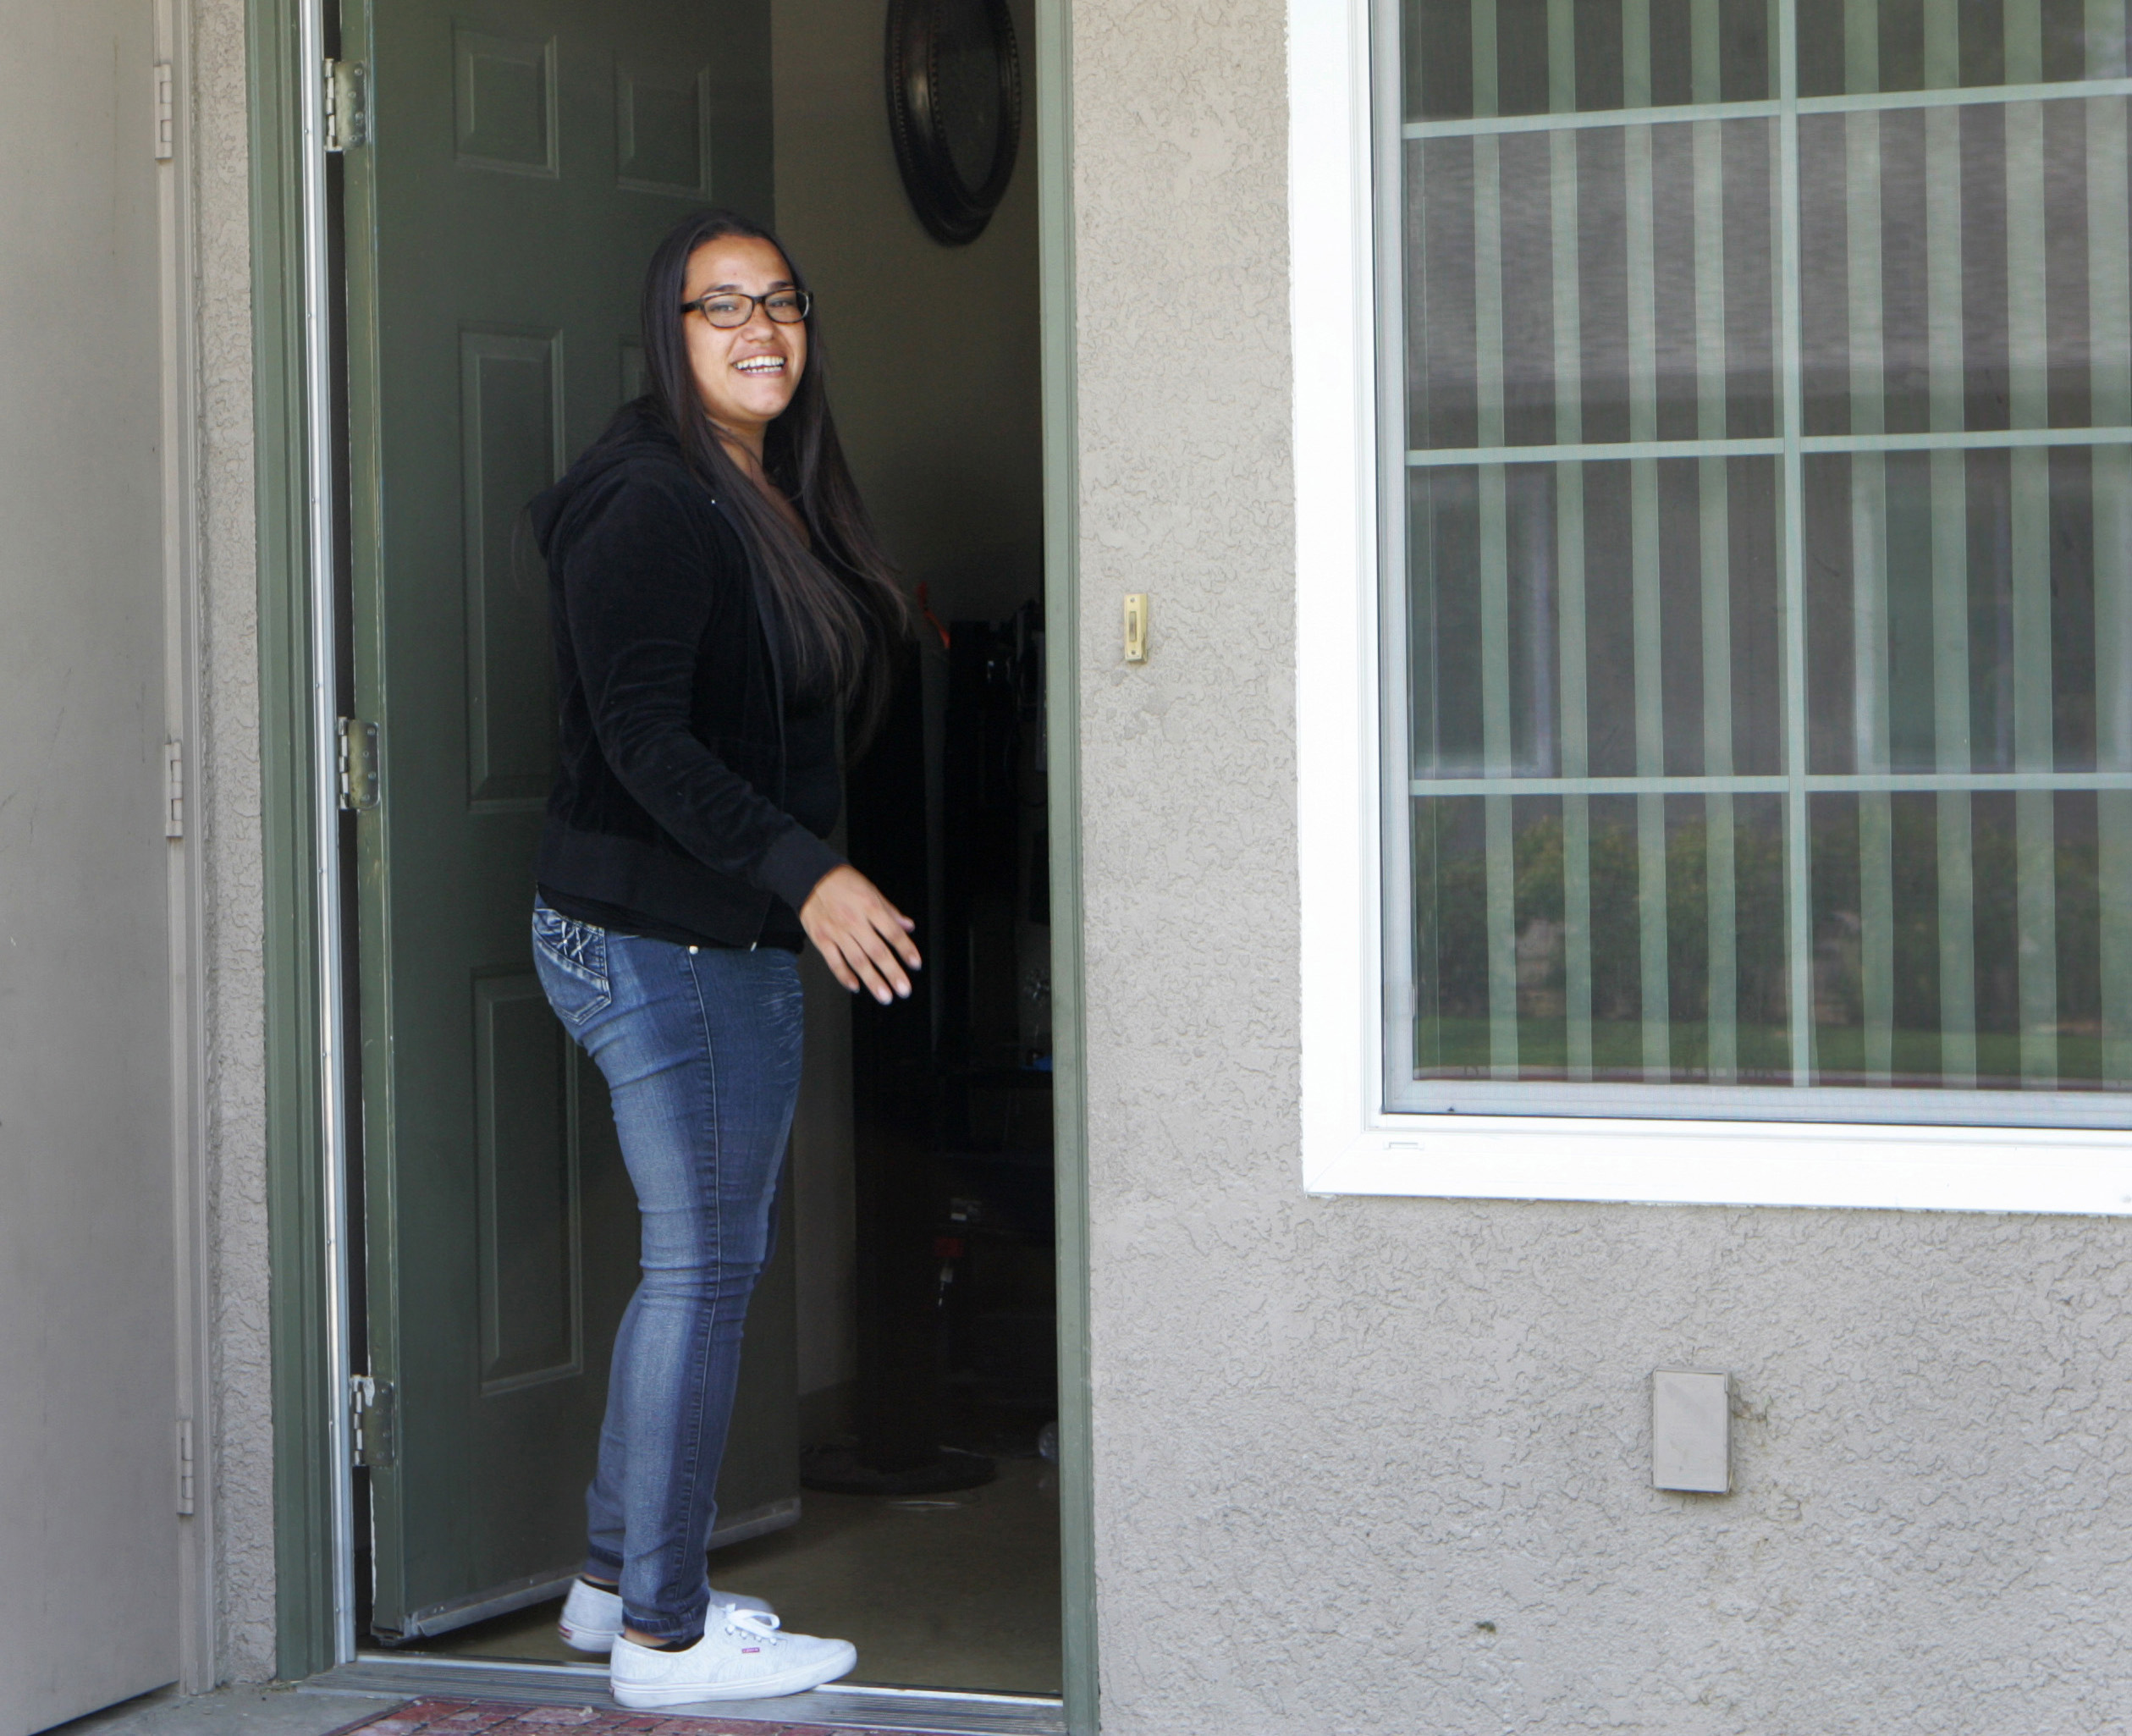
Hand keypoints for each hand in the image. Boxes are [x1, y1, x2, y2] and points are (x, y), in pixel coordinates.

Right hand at [799, 865, 920, 1003]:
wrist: (810, 877)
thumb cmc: (842, 882)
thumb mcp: (872, 890)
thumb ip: (890, 911)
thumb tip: (908, 926)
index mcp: (870, 907)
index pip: (892, 932)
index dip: (906, 949)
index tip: (915, 964)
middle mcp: (855, 921)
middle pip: (877, 951)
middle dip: (892, 973)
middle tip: (903, 989)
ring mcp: (837, 932)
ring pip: (857, 961)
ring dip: (872, 980)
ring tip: (884, 996)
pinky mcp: (821, 939)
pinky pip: (834, 961)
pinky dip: (844, 976)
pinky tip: (855, 986)